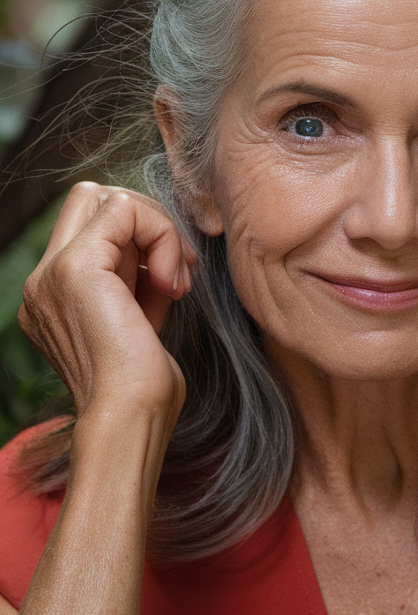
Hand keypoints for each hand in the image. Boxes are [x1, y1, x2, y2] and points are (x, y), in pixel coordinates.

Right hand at [19, 182, 196, 419]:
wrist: (131, 417)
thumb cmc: (145, 385)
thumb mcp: (141, 317)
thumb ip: (141, 276)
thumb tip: (165, 245)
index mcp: (54, 294)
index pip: (93, 224)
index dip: (141, 236)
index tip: (174, 277)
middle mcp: (42, 281)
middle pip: (91, 197)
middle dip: (147, 220)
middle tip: (178, 269)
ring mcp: (51, 273)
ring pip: (108, 197)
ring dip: (158, 229)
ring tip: (176, 282)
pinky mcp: (75, 268)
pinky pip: (124, 209)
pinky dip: (161, 234)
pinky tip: (173, 281)